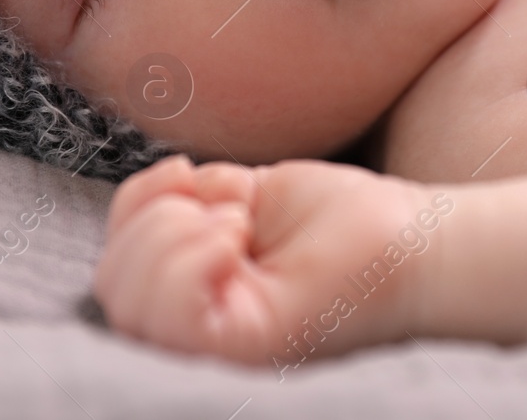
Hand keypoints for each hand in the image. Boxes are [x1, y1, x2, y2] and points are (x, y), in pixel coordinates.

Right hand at [93, 154, 446, 368]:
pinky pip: (173, 319)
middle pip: (110, 289)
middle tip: (227, 210)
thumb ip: (189, 204)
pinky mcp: (249, 349)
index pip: (115, 272)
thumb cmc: (342, 222)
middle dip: (151, 222)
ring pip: (127, 301)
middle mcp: (199, 337)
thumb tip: (159, 194)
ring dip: (172, 235)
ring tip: (238, 223)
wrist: (415, 240)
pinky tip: (238, 235)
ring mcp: (220, 350)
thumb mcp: (244, 195)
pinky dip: (189, 258)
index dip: (134, 211)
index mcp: (196, 299)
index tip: (187, 177)